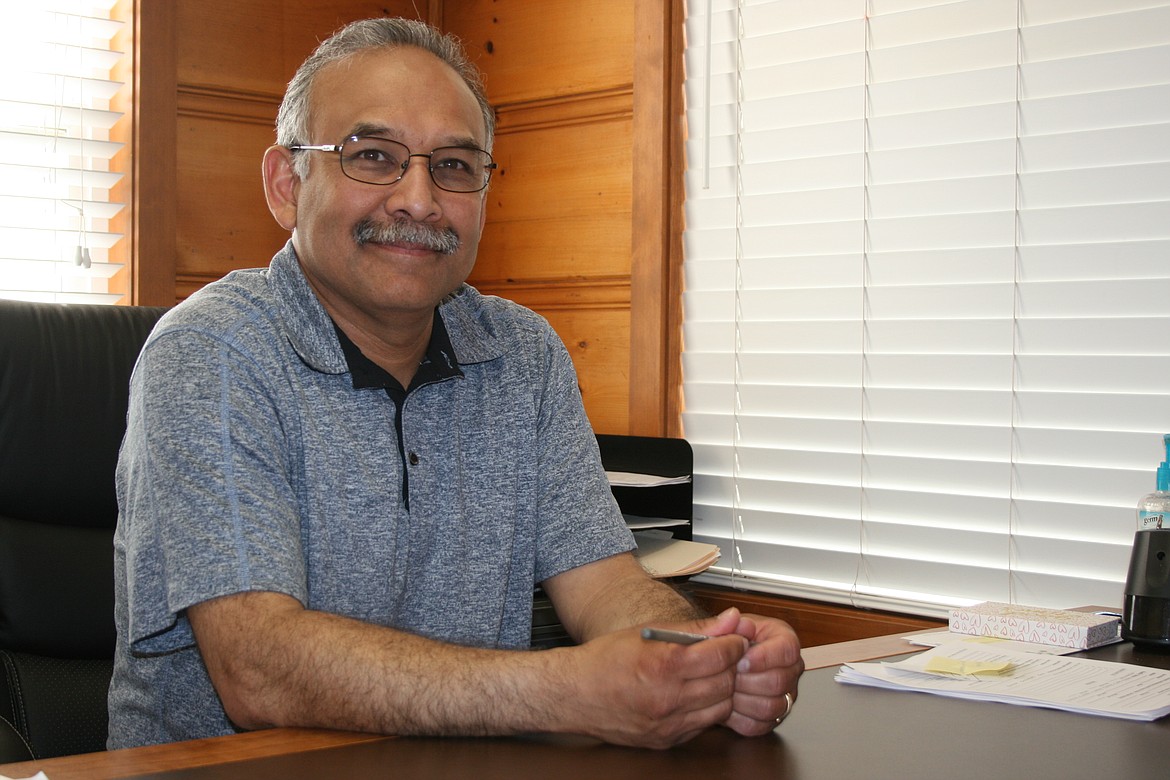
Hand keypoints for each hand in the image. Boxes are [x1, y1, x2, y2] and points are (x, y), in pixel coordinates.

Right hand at [568, 609, 748, 747]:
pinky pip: (703, 725)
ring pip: (721, 708)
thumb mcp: (649, 632)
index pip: (722, 655)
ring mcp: (668, 724)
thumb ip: (695, 628)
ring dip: (723, 690)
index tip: (735, 637)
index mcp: (664, 666)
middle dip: (733, 666)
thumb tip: (730, 619)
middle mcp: (668, 699)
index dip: (735, 643)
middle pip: (726, 683)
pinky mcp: (667, 740)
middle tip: (726, 654)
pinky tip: (694, 694)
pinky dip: (707, 709)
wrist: (574, 694)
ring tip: (709, 674)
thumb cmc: (606, 659)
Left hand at [713, 612, 803, 735]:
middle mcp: (791, 668)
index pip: (788, 649)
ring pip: (773, 706)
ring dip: (744, 700)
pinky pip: (761, 725)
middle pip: (780, 681)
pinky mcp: (773, 717)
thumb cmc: (724, 644)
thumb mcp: (722, 628)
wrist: (717, 665)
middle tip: (729, 676)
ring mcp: (785, 694)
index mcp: (784, 640)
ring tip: (726, 689)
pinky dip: (740, 718)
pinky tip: (728, 705)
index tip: (741, 661)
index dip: (764, 657)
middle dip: (748, 681)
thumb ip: (725, 624)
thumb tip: (733, 617)